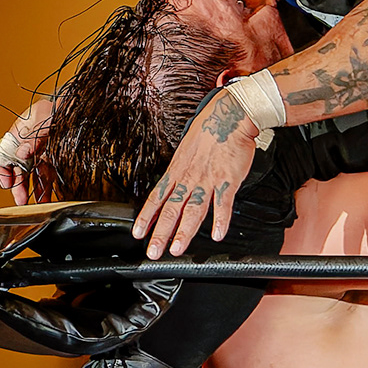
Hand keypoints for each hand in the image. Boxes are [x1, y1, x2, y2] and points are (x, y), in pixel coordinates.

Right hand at [0, 96, 53, 203]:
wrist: (77, 107)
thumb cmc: (57, 107)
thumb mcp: (44, 117)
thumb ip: (34, 137)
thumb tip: (23, 153)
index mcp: (17, 136)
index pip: (3, 157)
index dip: (2, 171)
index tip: (7, 182)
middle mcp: (27, 148)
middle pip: (17, 171)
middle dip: (17, 187)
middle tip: (20, 200)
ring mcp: (40, 156)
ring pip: (32, 178)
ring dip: (31, 192)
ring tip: (32, 205)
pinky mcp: (54, 162)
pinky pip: (47, 178)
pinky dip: (46, 190)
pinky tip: (45, 200)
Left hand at [132, 87, 258, 257]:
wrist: (229, 115)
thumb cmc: (209, 131)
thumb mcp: (185, 150)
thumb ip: (181, 171)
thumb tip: (175, 186)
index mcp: (177, 171)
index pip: (156, 197)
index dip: (146, 217)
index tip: (138, 233)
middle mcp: (189, 178)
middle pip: (171, 209)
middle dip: (160, 233)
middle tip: (153, 252)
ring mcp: (208, 180)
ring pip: (193, 210)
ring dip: (184, 232)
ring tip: (177, 249)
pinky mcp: (227, 180)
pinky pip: (223, 203)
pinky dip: (221, 220)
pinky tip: (218, 234)